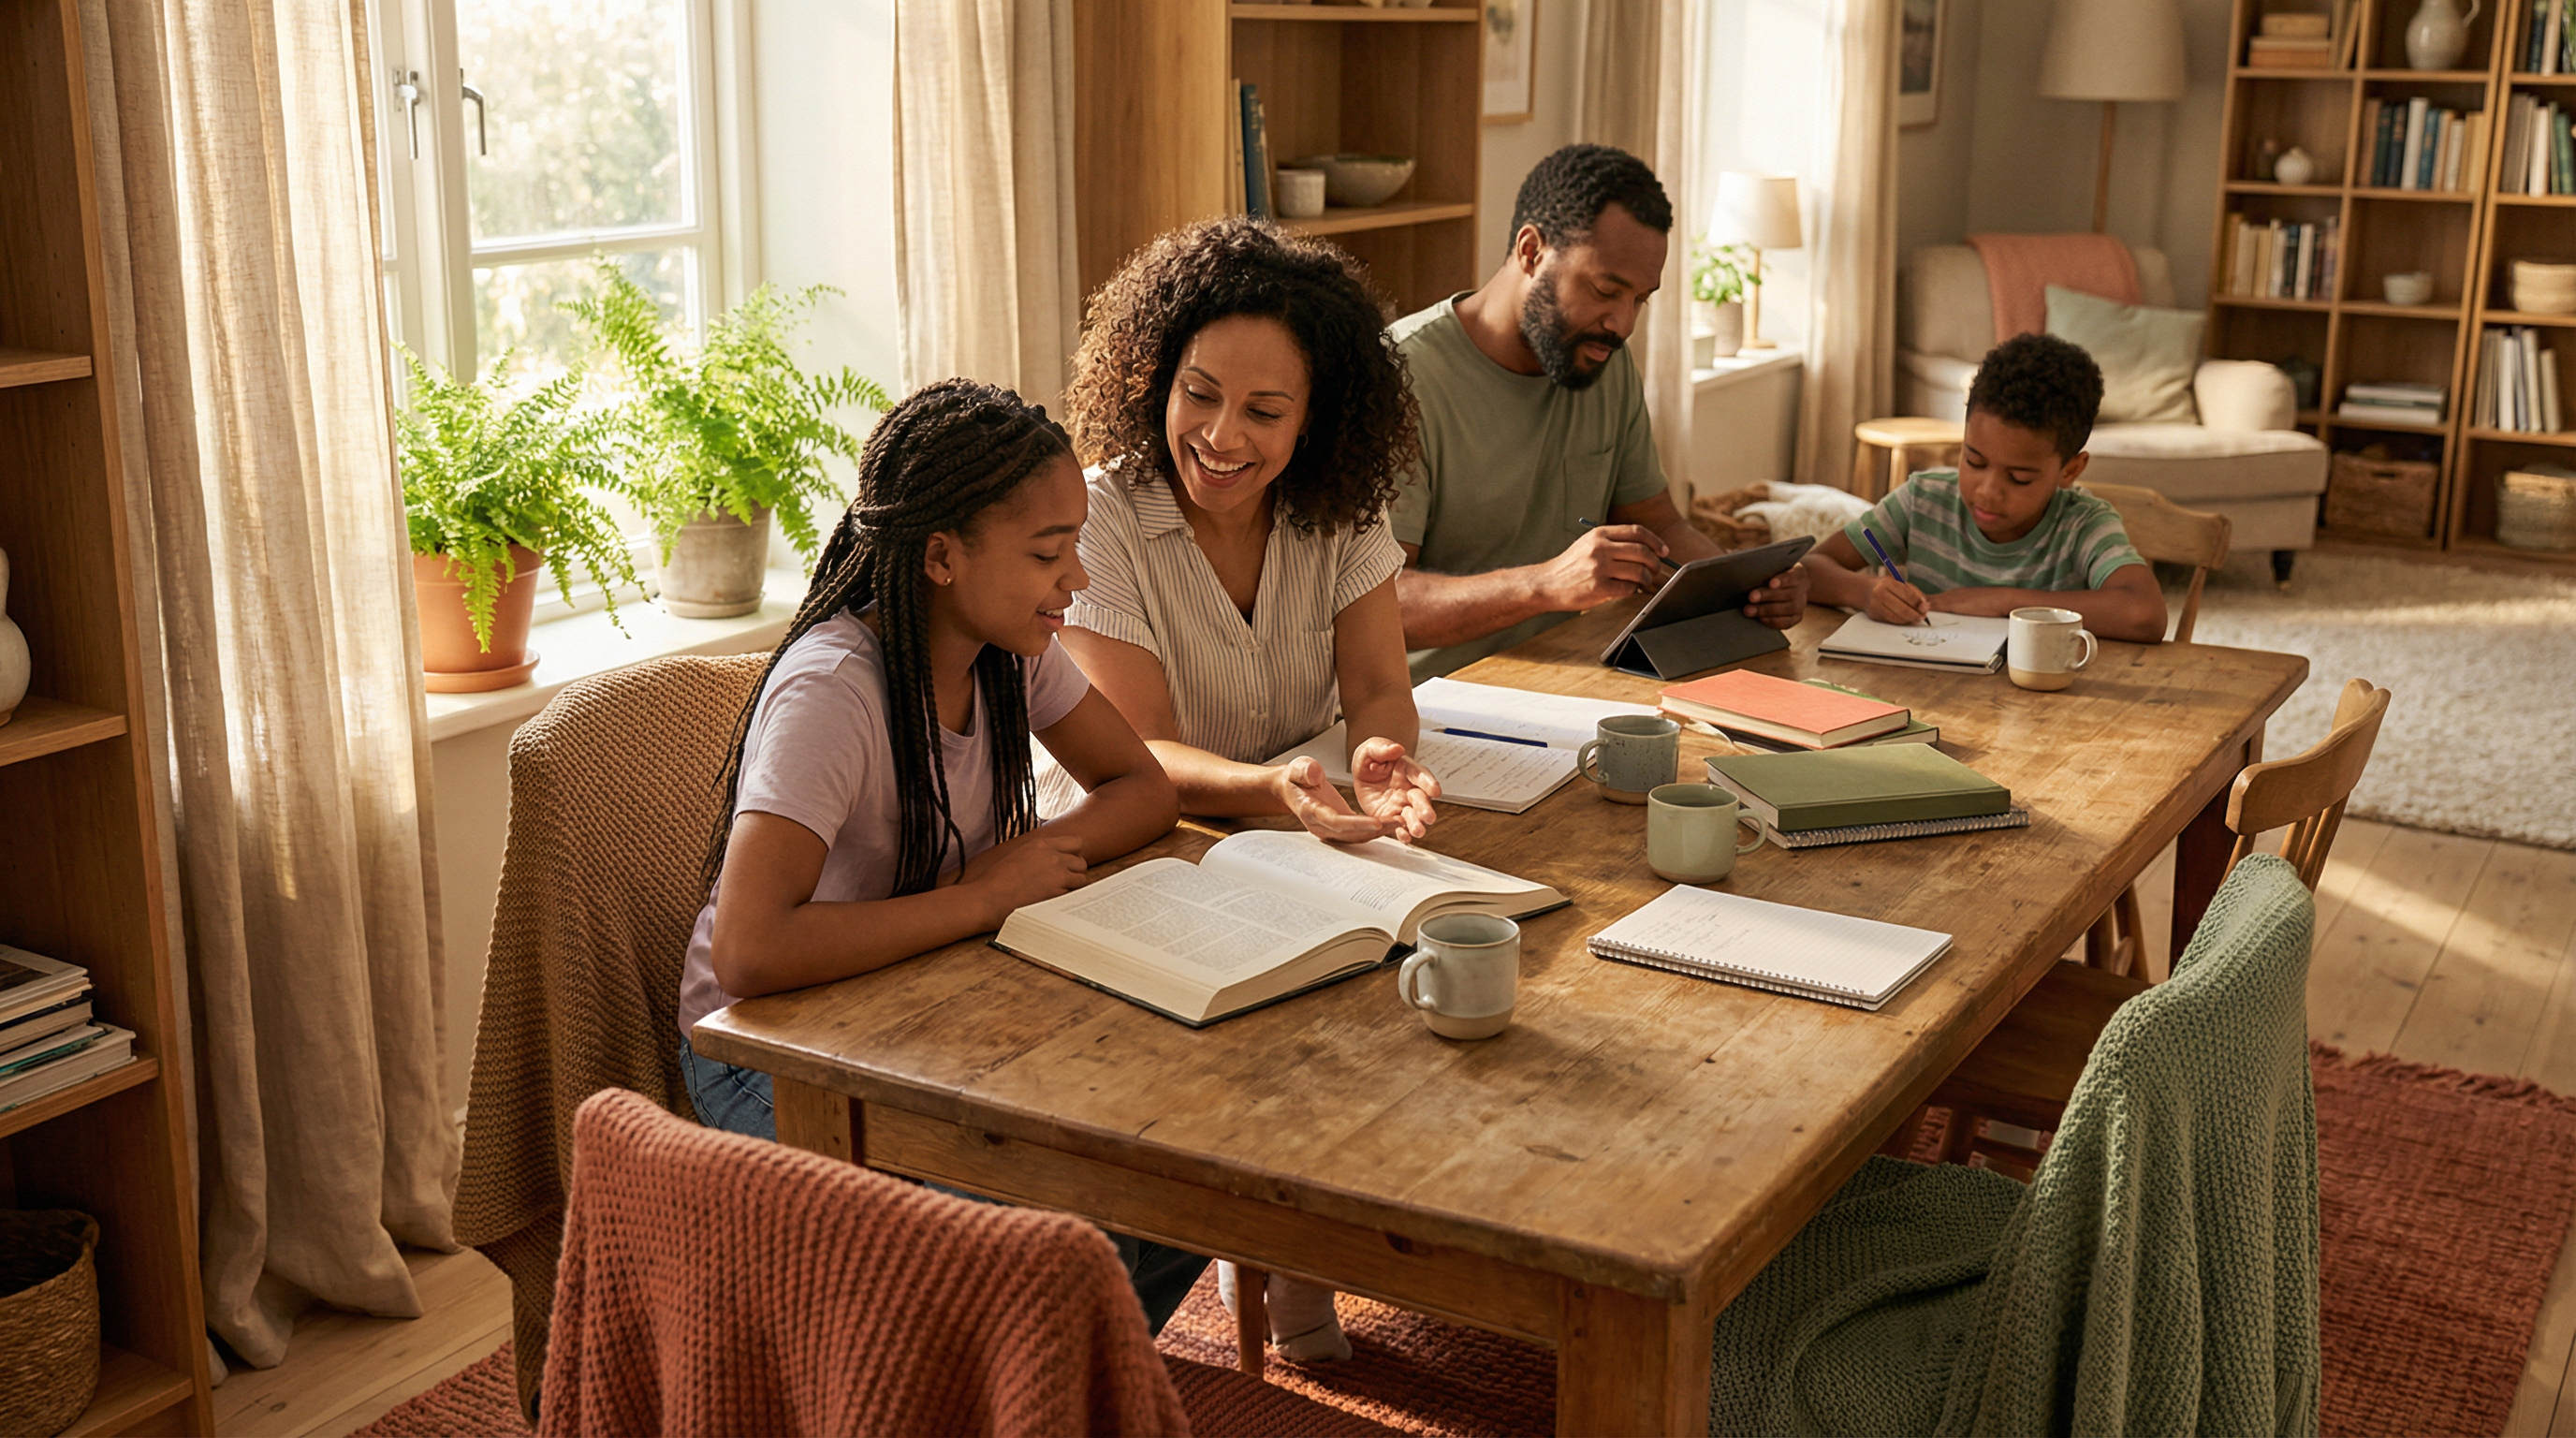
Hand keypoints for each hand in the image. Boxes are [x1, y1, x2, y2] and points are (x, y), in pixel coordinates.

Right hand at [955, 831, 1086, 923]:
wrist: (987, 899)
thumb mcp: (1019, 854)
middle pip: (1081, 861)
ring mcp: (1057, 875)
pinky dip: (1064, 898)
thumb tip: (1055, 856)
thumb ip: (1039, 853)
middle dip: (1074, 871)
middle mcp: (1053, 856)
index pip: (1076, 842)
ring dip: (1072, 886)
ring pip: (1081, 878)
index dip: (1073, 853)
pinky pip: (1072, 894)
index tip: (1065, 862)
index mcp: (1042, 844)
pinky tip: (1050, 901)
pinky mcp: (1057, 893)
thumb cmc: (997, 880)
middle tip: (1062, 880)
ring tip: (1056, 891)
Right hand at [1274, 756, 1396, 843]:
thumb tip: (1314, 775)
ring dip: (1378, 833)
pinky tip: (1391, 824)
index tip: (1377, 822)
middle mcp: (1320, 825)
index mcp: (1311, 810)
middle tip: (1398, 823)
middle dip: (1375, 831)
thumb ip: (1305, 770)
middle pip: (1350, 834)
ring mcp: (1328, 830)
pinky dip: (1374, 831)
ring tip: (1400, 824)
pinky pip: (1357, 834)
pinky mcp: (1337, 829)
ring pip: (1356, 837)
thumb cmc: (1295, 777)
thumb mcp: (1298, 767)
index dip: (1357, 824)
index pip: (1336, 821)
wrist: (1290, 789)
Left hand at [1349, 737, 1441, 841]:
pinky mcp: (1393, 817)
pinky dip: (1403, 834)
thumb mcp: (1370, 749)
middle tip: (1428, 817)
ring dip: (1417, 824)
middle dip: (1425, 809)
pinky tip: (1404, 838)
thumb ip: (1382, 749)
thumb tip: (1396, 749)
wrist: (1361, 776)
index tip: (1435, 790)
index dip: (1428, 783)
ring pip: (1414, 816)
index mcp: (1407, 770)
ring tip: (1418, 832)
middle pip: (1422, 799)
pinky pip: (1400, 827)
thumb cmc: (1370, 758)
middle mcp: (1410, 788)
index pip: (1421, 775)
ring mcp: (1403, 805)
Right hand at [1533, 524, 1672, 611]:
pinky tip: (1629, 590)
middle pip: (1642, 551)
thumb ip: (1613, 542)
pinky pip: (1628, 588)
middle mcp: (1600, 548)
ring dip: (1646, 579)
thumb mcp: (1588, 544)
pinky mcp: (1598, 587)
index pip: (1637, 532)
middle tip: (1656, 571)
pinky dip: (1634, 591)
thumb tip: (1647, 549)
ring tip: (1643, 583)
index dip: (1655, 541)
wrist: (1546, 584)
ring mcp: (1599, 568)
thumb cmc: (1571, 566)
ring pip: (1638, 571)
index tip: (1663, 551)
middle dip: (1655, 563)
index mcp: (1599, 534)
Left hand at [1743, 559, 1809, 630]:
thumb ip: (1754, 557)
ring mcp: (1801, 604)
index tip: (1771, 583)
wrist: (1781, 587)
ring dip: (1767, 610)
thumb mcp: (1766, 561)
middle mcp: (1803, 588)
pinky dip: (1774, 621)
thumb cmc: (1770, 571)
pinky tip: (1760, 619)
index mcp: (1798, 572)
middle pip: (1790, 593)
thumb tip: (1737, 554)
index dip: (1784, 579)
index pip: (1795, 575)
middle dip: (1769, 596)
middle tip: (1751, 597)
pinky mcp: (1796, 617)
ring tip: (1748, 610)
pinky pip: (1788, 622)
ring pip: (1788, 609)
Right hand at [1864, 574, 1930, 624]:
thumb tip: (1925, 607)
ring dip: (1909, 620)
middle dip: (1915, 614)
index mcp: (1888, 583)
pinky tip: (1906, 619)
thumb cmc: (1889, 587)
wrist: (1866, 591)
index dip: (1917, 602)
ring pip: (1896, 617)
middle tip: (1922, 617)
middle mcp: (1879, 593)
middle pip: (1901, 608)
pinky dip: (1901, 621)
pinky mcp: (1874, 615)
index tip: (1925, 607)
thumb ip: (1914, 593)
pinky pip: (1891, 620)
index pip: (1906, 594)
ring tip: (1916, 619)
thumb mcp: (1901, 584)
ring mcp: (1875, 605)